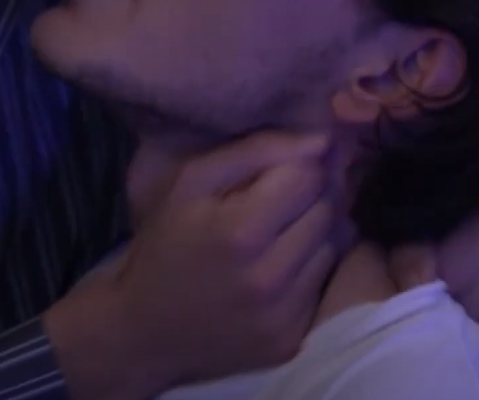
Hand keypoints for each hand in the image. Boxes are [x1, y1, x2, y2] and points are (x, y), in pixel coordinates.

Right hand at [46, 132, 350, 399]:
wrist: (144, 329)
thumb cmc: (164, 244)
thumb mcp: (189, 183)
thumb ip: (255, 151)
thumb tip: (321, 140)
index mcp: (241, 231)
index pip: (309, 176)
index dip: (295, 165)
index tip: (275, 172)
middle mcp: (270, 276)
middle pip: (328, 209)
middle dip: (308, 195)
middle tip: (277, 199)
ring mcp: (284, 313)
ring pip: (334, 244)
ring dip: (314, 230)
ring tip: (278, 231)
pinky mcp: (292, 338)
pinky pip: (325, 283)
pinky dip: (309, 266)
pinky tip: (278, 265)